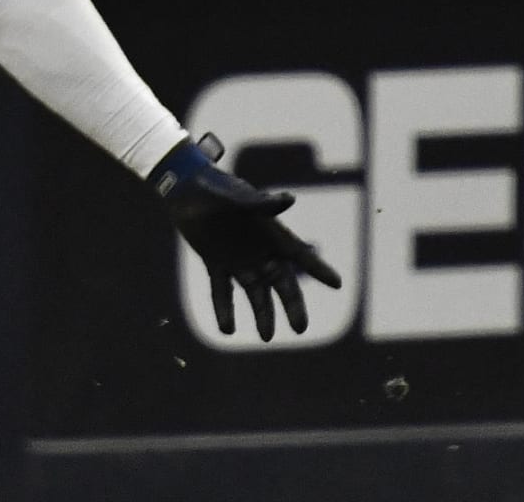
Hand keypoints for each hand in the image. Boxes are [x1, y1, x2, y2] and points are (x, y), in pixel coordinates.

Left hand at [151, 133, 342, 340]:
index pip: (300, 253)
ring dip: (262, 313)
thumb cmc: (216, 187)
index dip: (318, 268)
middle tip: (299, 328)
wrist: (186, 189)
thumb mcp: (238, 196)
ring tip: (265, 336)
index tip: (337, 283)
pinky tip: (226, 329)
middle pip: (282, 282)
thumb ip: (261, 203)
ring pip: (255, 292)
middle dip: (291, 305)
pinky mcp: (216, 264)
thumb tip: (289, 200)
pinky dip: (224, 309)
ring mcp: (239, 259)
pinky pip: (222, 291)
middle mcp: (259, 250)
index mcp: (271, 232)